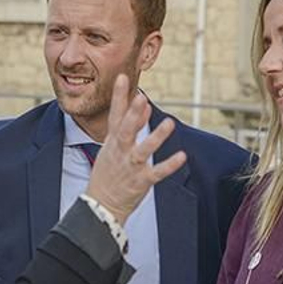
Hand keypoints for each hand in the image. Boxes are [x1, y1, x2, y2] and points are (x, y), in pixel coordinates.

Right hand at [84, 75, 186, 223]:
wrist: (100, 205)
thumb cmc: (109, 172)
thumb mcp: (114, 146)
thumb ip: (131, 124)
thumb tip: (145, 104)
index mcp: (113, 142)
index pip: (115, 115)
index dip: (118, 97)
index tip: (122, 78)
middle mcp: (121, 152)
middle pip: (125, 130)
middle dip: (132, 114)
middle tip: (141, 97)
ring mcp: (131, 167)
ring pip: (143, 150)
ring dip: (156, 137)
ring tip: (169, 123)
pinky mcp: (141, 181)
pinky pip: (157, 173)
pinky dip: (169, 165)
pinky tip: (182, 156)